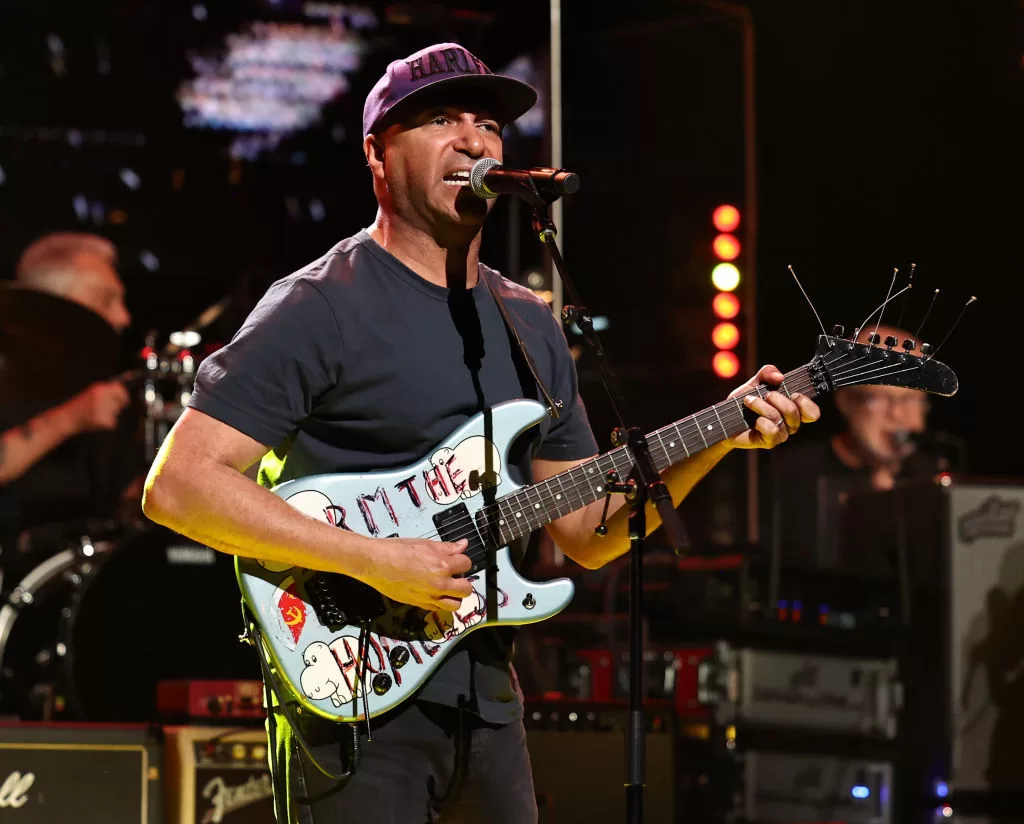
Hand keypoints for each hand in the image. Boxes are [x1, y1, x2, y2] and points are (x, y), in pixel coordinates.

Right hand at [61, 380, 129, 434]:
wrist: (66, 418)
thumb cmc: (79, 406)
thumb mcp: (91, 394)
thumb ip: (106, 391)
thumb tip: (122, 388)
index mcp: (98, 389)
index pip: (119, 388)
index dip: (122, 394)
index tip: (122, 399)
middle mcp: (101, 397)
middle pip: (122, 400)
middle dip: (120, 405)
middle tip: (110, 408)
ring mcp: (102, 409)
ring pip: (116, 412)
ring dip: (111, 415)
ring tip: (97, 414)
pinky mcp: (102, 420)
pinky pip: (112, 423)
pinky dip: (106, 424)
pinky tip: (95, 421)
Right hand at [354, 536, 473, 612]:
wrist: (375, 563)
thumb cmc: (395, 551)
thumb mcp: (425, 543)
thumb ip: (447, 547)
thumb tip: (462, 545)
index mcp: (441, 565)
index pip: (467, 564)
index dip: (463, 560)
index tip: (458, 560)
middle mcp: (439, 583)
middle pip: (466, 589)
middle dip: (464, 581)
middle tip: (456, 575)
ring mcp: (429, 596)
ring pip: (455, 605)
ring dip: (455, 596)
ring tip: (448, 587)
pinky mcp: (419, 604)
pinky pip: (437, 609)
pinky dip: (440, 603)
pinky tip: (435, 593)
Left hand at [726, 364, 819, 449]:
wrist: (725, 419)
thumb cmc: (744, 401)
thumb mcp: (756, 382)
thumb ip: (768, 372)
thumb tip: (780, 377)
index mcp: (793, 409)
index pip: (813, 412)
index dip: (806, 402)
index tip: (793, 393)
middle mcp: (790, 423)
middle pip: (794, 411)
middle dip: (776, 398)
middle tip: (764, 394)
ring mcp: (781, 434)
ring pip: (779, 419)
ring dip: (761, 406)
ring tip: (749, 401)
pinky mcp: (769, 442)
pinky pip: (772, 431)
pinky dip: (761, 421)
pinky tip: (753, 420)